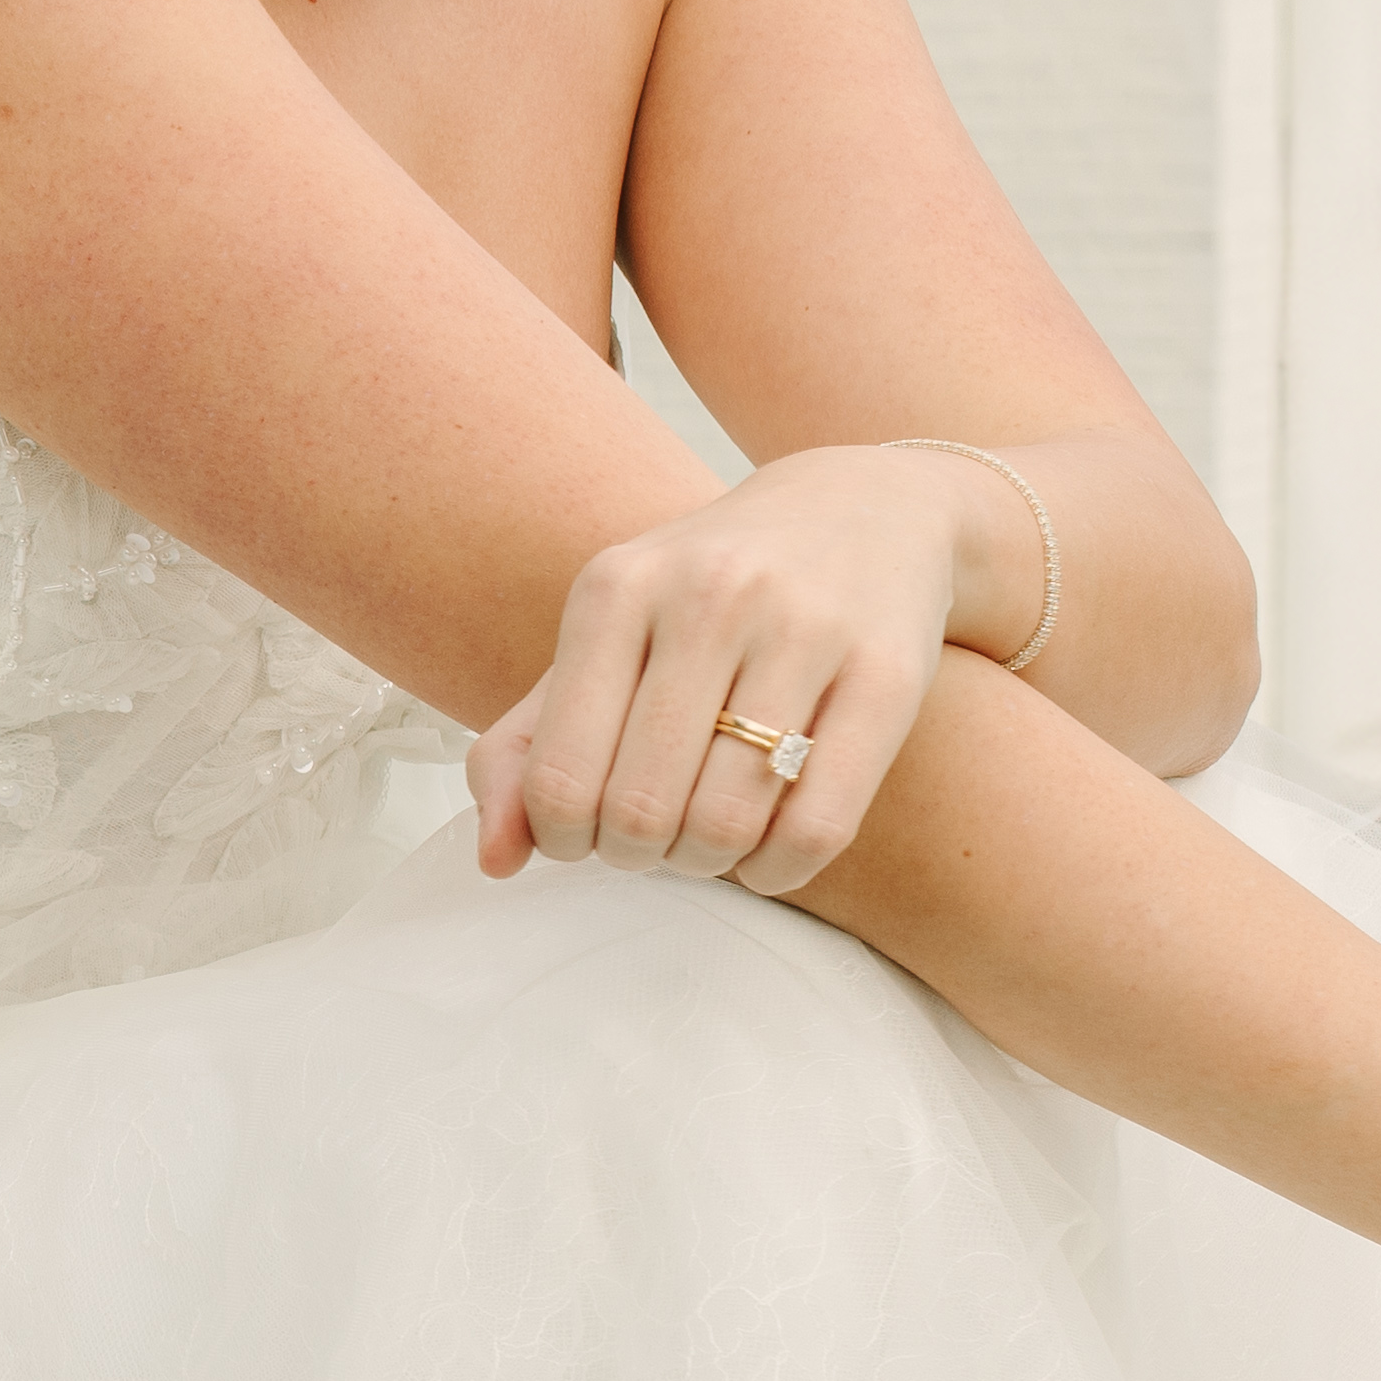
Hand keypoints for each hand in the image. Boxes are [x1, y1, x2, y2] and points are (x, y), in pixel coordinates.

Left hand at [460, 448, 990, 902]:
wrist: (864, 510)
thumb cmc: (708, 596)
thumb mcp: (602, 640)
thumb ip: (523, 747)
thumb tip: (494, 860)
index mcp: (617, 588)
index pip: (557, 778)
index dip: (563, 839)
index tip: (585, 831)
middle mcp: (709, 597)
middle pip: (639, 811)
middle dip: (636, 855)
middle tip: (652, 836)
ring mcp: (804, 629)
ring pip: (725, 825)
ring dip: (706, 864)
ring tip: (707, 838)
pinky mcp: (886, 673)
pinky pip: (817, 828)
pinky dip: (778, 870)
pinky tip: (768, 846)